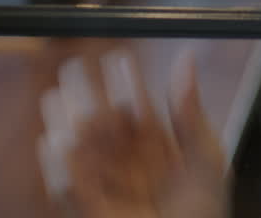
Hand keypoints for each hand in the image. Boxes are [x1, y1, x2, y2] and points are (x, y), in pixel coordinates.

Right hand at [37, 50, 228, 217]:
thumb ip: (189, 112)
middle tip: (74, 65)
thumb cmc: (202, 212)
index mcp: (155, 148)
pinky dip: (59, 167)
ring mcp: (107, 188)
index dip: (125, 84)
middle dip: (87, 95)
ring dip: (65, 123)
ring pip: (79, 151)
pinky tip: (55, 141)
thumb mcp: (205, 158)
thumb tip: (187, 57)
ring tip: (58, 96)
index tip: (119, 58)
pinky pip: (68, 190)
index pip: (135, 109)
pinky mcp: (90, 212)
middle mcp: (127, 164)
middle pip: (101, 124)